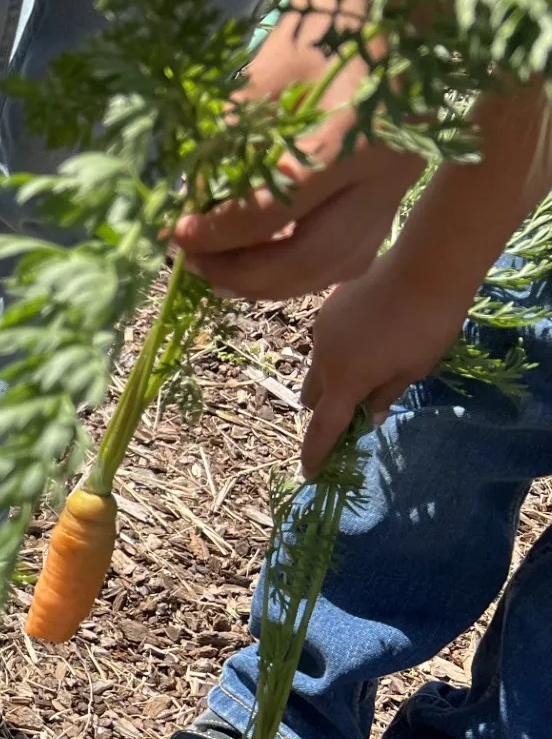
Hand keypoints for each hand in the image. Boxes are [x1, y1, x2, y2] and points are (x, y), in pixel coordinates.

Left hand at [174, 0, 425, 299]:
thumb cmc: (327, 19)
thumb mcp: (266, 73)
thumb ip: (228, 142)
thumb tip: (186, 200)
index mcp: (355, 136)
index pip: (277, 211)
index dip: (219, 232)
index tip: (175, 233)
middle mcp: (386, 174)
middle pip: (311, 258)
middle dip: (243, 273)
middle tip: (191, 264)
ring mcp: (397, 187)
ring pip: (335, 267)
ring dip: (271, 281)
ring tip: (218, 268)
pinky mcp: (394, 193)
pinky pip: (349, 252)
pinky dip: (301, 267)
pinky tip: (258, 258)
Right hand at [297, 258, 469, 472]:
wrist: (424, 265)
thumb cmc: (427, 325)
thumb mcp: (414, 369)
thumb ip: (386, 395)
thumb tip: (370, 418)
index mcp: (346, 381)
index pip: (323, 428)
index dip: (315, 453)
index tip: (310, 472)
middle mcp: (324, 359)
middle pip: (312, 397)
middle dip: (324, 411)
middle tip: (350, 412)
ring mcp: (321, 332)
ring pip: (316, 368)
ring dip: (331, 379)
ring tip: (366, 368)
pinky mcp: (325, 309)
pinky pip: (324, 342)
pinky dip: (337, 352)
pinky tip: (368, 337)